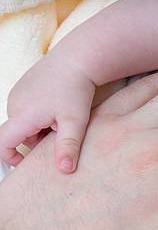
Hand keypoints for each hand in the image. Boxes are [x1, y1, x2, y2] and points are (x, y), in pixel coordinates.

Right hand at [0, 54, 95, 172]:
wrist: (78, 59)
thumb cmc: (77, 89)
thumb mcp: (75, 122)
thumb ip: (68, 147)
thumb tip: (65, 170)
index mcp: (22, 115)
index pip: (2, 143)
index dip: (11, 158)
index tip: (26, 164)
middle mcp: (14, 103)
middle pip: (16, 135)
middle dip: (35, 142)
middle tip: (59, 137)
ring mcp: (18, 94)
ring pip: (23, 123)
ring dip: (39, 130)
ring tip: (61, 123)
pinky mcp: (24, 87)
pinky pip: (27, 110)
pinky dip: (40, 117)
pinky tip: (58, 111)